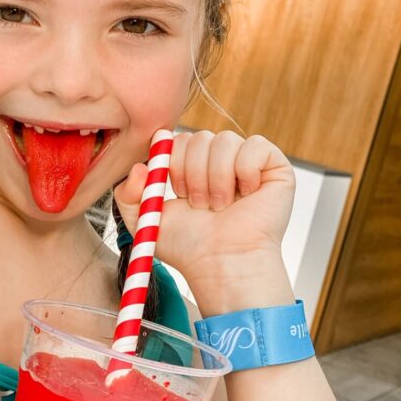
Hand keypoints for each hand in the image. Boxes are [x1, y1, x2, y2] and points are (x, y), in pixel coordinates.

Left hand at [114, 131, 295, 294]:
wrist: (223, 264)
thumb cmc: (189, 247)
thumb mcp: (145, 220)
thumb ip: (128, 194)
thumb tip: (139, 166)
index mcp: (190, 165)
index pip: (176, 138)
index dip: (172, 160)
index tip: (175, 190)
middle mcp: (217, 159)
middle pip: (198, 136)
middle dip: (193, 172)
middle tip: (198, 204)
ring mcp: (246, 160)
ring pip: (225, 140)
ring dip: (217, 178)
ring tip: (220, 206)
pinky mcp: (273, 164)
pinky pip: (255, 145)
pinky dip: (245, 172)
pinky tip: (246, 195)